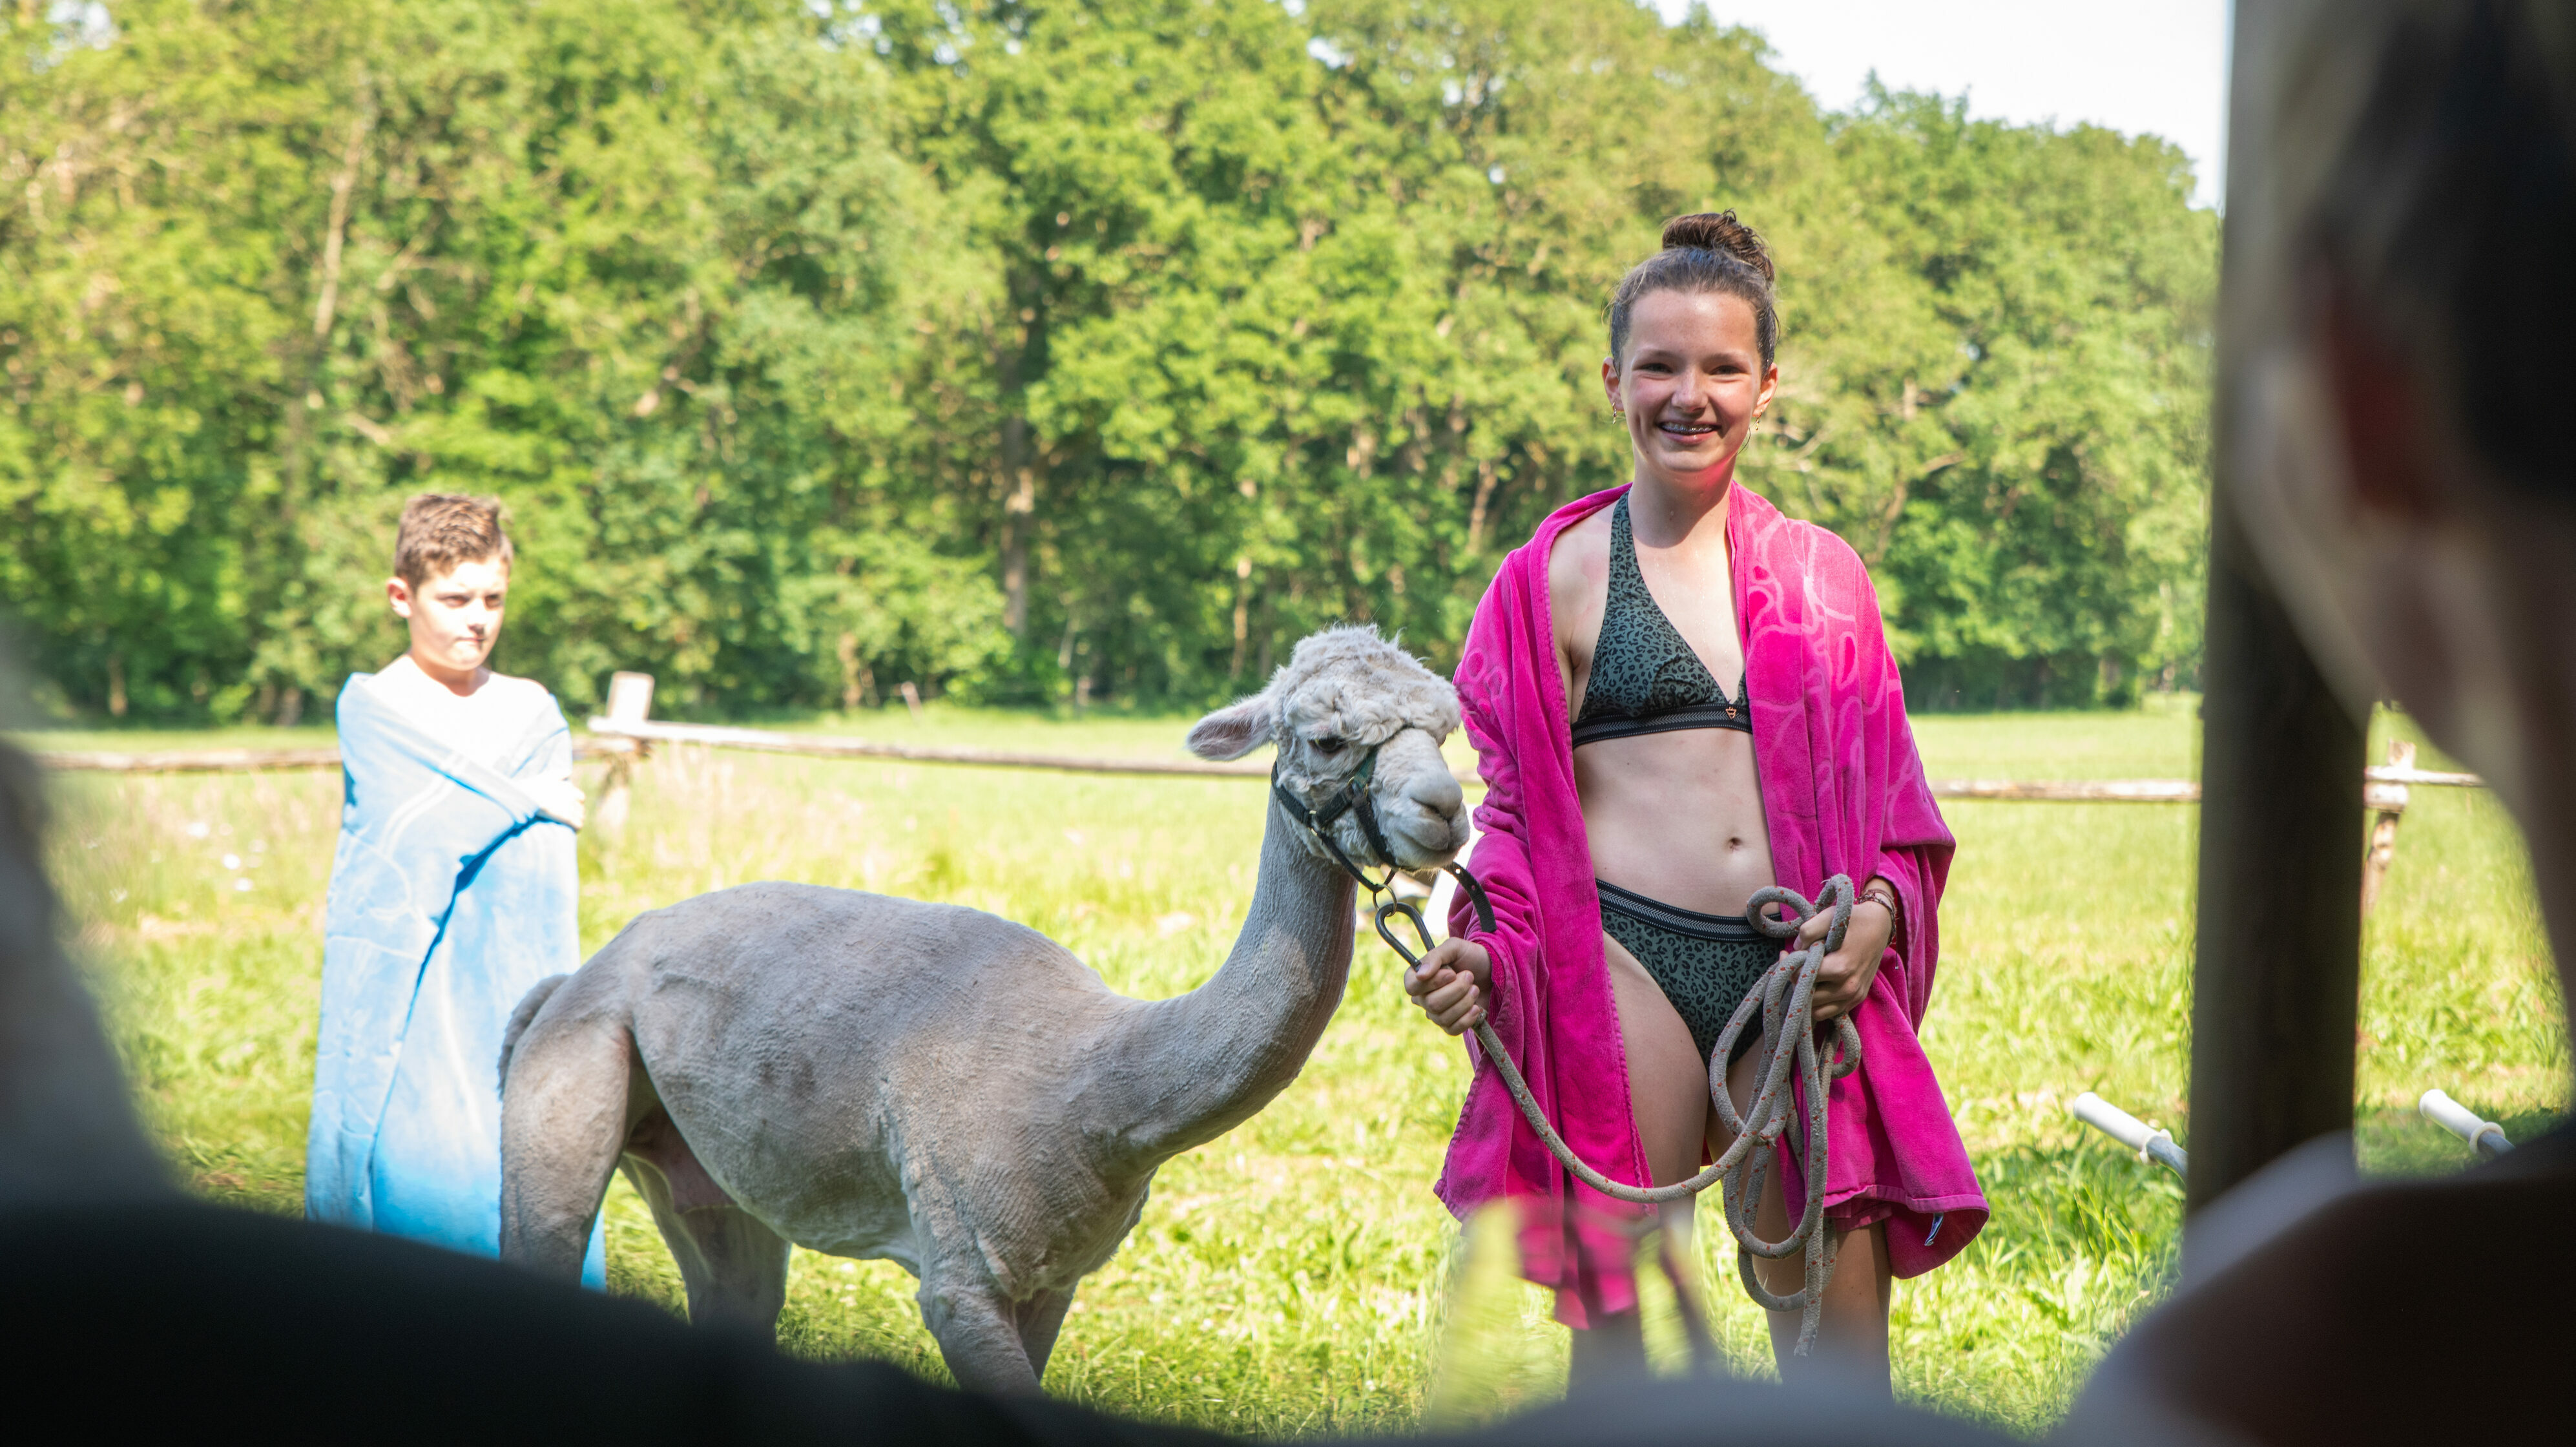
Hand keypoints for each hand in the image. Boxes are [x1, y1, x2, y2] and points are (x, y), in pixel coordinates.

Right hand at [526, 777, 586, 830]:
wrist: (526, 796)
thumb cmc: (534, 786)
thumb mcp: (548, 776)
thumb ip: (560, 774)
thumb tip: (569, 772)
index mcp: (569, 788)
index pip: (581, 798)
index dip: (577, 803)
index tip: (571, 807)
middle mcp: (572, 797)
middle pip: (581, 808)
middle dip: (577, 813)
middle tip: (571, 818)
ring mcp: (569, 807)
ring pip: (581, 817)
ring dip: (578, 821)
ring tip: (572, 825)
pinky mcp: (566, 817)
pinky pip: (578, 824)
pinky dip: (577, 828)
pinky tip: (574, 830)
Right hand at [1403, 937, 1491, 1035]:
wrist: (1492, 971)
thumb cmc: (1470, 957)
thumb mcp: (1454, 948)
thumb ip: (1435, 957)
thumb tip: (1420, 975)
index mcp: (1418, 977)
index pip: (1412, 987)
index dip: (1433, 982)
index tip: (1451, 973)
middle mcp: (1422, 997)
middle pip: (1431, 1003)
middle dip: (1457, 989)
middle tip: (1469, 976)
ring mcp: (1435, 1014)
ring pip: (1443, 1017)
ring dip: (1465, 1001)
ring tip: (1475, 989)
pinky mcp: (1450, 1025)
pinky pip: (1452, 1030)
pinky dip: (1467, 1019)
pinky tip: (1476, 1007)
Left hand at [1793, 884, 1892, 1023]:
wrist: (1880, 925)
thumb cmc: (1853, 919)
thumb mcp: (1828, 917)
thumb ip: (1807, 931)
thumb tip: (1795, 949)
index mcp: (1840, 968)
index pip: (1802, 977)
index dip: (1788, 965)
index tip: (1785, 954)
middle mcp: (1848, 987)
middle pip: (1808, 997)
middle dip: (1795, 982)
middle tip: (1794, 967)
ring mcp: (1854, 996)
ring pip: (1818, 1012)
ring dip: (1807, 997)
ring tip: (1804, 978)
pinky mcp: (1857, 999)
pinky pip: (1831, 1012)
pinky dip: (1820, 1004)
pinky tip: (1817, 985)